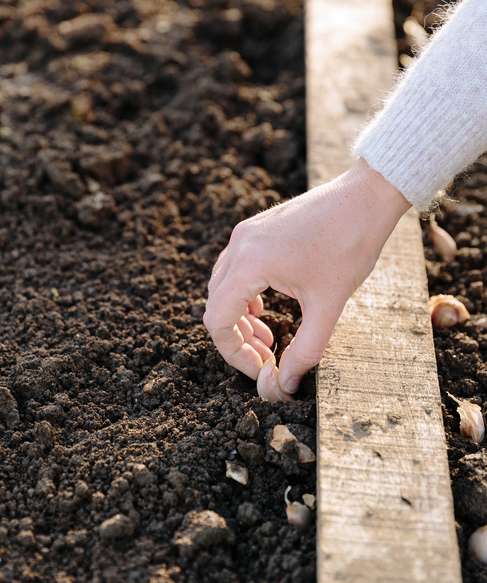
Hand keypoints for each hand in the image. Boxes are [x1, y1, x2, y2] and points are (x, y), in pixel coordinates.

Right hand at [203, 159, 409, 396]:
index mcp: (249, 263)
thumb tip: (287, 386)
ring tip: (271, 339)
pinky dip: (246, 296)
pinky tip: (268, 308)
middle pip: (217, 305)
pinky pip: (236, 270)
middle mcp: (240, 245)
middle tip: (269, 358)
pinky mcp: (257, 230)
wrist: (367, 196)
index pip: (218, 321)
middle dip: (238, 339)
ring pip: (224, 288)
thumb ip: (306, 350)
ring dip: (241, 319)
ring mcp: (246, 234)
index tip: (261, 369)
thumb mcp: (329, 306)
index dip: (234, 353)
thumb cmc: (350, 244)